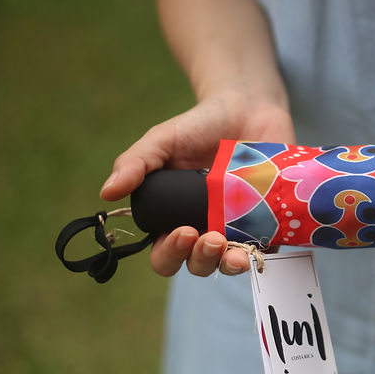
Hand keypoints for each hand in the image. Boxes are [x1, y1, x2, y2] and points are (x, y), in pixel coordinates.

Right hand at [99, 91, 294, 276]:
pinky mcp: (267, 224)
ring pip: (229, 264)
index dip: (170, 253)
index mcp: (174, 218)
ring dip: (228, 264)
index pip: (165, 254)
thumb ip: (137, 163)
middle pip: (198, 265)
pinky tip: (257, 246)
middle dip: (201, 259)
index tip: (182, 231)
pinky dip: (260, 254)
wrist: (247, 108)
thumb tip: (107, 193)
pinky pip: (263, 250)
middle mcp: (204, 229)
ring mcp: (237, 229)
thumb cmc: (199, 127)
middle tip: (210, 238)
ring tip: (231, 247)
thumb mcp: (163, 140)